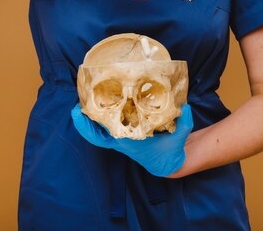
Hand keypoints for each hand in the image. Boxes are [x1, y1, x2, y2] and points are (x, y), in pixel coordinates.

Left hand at [71, 103, 192, 176]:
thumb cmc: (172, 150)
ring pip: (99, 130)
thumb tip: (185, 108)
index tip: (79, 113)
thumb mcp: (180, 136)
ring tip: (85, 99)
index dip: (88, 126)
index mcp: (130, 142)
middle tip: (77, 104)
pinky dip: (101, 117)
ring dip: (90, 118)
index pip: (104, 136)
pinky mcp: (125, 134)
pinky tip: (102, 102)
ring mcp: (121, 138)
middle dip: (84, 120)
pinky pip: (107, 127)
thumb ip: (184, 122)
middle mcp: (122, 140)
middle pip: (95, 133)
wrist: (169, 163)